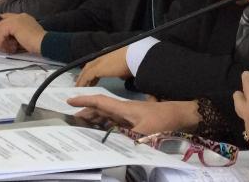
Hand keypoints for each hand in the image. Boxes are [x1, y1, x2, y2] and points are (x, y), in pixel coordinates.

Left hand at [0, 13, 44, 53]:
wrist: (43, 42)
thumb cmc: (37, 42)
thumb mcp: (24, 37)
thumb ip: (15, 35)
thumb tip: (5, 39)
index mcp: (24, 17)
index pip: (7, 16)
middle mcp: (20, 16)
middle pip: (1, 22)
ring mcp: (17, 19)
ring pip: (0, 28)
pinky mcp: (13, 25)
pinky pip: (1, 33)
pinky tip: (1, 47)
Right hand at [68, 95, 199, 134]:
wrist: (179, 116)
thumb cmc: (162, 120)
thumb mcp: (145, 132)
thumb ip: (128, 139)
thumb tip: (113, 148)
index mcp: (123, 108)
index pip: (99, 102)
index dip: (84, 101)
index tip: (69, 101)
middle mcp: (123, 110)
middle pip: (100, 110)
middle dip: (85, 114)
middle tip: (71, 122)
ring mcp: (128, 116)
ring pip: (106, 117)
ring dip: (94, 121)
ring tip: (81, 129)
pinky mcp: (134, 122)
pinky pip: (114, 123)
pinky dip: (105, 127)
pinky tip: (101, 134)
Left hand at [76, 47, 131, 86]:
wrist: (132, 57)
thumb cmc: (132, 61)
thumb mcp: (126, 68)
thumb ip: (121, 73)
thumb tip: (121, 76)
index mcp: (107, 57)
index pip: (96, 65)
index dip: (91, 74)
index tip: (90, 82)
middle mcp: (101, 58)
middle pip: (88, 67)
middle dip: (83, 76)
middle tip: (81, 84)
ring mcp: (97, 62)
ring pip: (85, 72)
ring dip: (81, 80)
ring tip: (79, 88)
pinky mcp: (96, 68)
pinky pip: (86, 77)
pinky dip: (82, 83)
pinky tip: (81, 88)